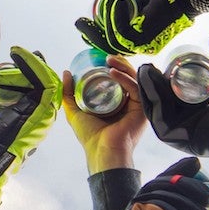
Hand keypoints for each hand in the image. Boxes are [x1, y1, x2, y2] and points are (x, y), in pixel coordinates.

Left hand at [62, 54, 145, 172]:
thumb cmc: (90, 137)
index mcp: (117, 103)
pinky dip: (125, 78)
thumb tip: (66, 73)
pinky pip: (135, 88)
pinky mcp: (142, 109)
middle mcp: (129, 103)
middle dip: (119, 63)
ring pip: (135, 79)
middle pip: (129, 76)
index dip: (114, 66)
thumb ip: (69, 94)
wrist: (101, 151)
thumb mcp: (75, 111)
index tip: (102, 58)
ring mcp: (137, 106)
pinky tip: (113, 73)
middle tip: (106, 57)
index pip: (119, 79)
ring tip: (109, 60)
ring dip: (123, 66)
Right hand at [75, 0, 193, 56]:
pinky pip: (121, 32)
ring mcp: (143, 44)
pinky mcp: (145, 39)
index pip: (111, 41)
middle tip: (80, 22)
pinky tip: (120, 1)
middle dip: (92, 35)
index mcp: (138, 35)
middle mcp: (140, 44)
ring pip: (112, 40)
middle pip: (108, 45)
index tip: (83, 24)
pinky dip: (116, 16)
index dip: (94, 36)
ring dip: (107, 19)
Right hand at [137, 36, 208, 158]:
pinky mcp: (178, 139)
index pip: (175, 100)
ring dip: (148, 90)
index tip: (158, 66)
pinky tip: (149, 84)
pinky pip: (159, 119)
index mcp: (198, 118)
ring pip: (158, 111)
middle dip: (151, 85)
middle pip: (163, 105)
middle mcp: (187, 128)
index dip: (163, 83)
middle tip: (148, 67)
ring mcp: (182, 135)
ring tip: (145, 71)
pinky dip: (152, 100)